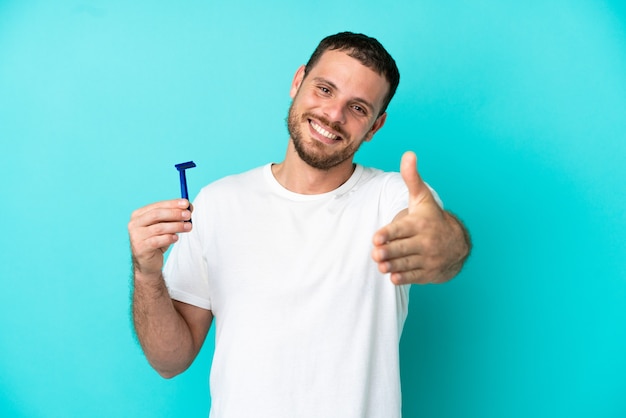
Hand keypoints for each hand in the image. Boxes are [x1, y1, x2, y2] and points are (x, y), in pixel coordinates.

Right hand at [128, 199, 192, 276]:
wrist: (148, 263)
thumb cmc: (157, 241)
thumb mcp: (166, 226)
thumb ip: (175, 215)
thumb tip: (189, 206)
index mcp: (139, 215)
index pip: (157, 206)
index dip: (172, 204)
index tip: (186, 203)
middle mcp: (134, 224)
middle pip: (156, 214)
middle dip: (174, 213)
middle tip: (188, 215)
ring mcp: (136, 236)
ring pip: (159, 228)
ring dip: (176, 226)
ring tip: (188, 227)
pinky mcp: (141, 248)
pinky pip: (158, 241)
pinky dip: (169, 238)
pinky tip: (176, 238)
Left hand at [372, 152, 468, 284]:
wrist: (456, 244)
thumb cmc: (431, 217)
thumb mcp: (422, 198)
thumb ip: (412, 178)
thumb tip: (408, 154)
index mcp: (421, 223)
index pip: (402, 229)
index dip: (389, 234)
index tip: (376, 238)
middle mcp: (426, 241)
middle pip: (403, 248)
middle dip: (389, 252)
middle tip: (376, 254)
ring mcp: (428, 258)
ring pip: (407, 263)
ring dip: (393, 266)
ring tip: (381, 265)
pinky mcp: (428, 273)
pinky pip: (414, 276)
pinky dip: (403, 277)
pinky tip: (393, 276)